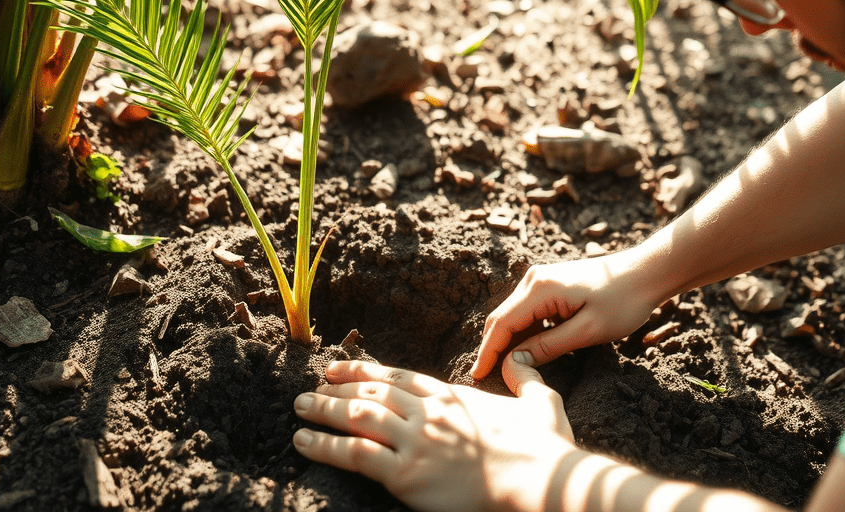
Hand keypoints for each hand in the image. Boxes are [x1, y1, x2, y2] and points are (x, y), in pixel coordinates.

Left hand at [292, 356, 573, 511]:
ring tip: (299, 409)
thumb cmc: (545, 450)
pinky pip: (355, 455)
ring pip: (357, 417)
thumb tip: (518, 359)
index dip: (367, 371)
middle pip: (373, 392)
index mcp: (454, 396)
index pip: (400, 377)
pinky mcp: (406, 474)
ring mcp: (415, 441)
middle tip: (312, 386)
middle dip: (338, 388)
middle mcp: (429, 412)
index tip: (341, 368)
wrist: (539, 484)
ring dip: (324, 411)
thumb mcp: (542, 402)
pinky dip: (326, 446)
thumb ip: (526, 378)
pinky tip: (304, 442)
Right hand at [471, 250, 665, 382]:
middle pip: (502, 318)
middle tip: (485, 378)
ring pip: (513, 315)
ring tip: (504, 370)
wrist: (645, 273)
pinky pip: (527, 311)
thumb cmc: (623, 302)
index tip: (477, 376)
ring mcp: (541, 279)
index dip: (488, 352)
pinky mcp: (550, 285)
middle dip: (493, 348)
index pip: (502, 324)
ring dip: (508, 341)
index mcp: (540, 289)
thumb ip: (548, 347)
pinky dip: (523, 332)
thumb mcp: (587, 332)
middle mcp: (534, 279)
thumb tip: (514, 362)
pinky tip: (527, 352)